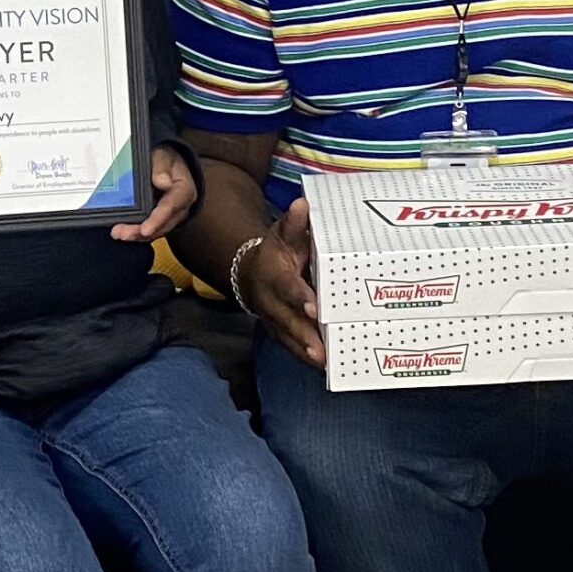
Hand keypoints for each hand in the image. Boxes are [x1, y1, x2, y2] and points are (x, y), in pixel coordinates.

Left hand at [112, 145, 197, 243]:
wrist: (167, 163)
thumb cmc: (165, 159)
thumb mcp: (163, 156)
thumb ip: (162, 167)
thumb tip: (163, 181)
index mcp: (184, 191)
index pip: (171, 207)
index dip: (157, 220)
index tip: (145, 229)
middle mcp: (180, 208)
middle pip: (162, 225)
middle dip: (141, 232)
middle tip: (122, 233)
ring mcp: (170, 216)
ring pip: (155, 231)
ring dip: (136, 235)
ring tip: (118, 233)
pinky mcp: (160, 220)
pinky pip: (149, 230)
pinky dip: (135, 233)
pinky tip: (121, 232)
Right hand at [241, 197, 324, 367]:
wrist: (249, 275)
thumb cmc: (274, 254)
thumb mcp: (281, 235)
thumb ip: (294, 224)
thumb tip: (302, 204)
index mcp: (273, 276)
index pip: (287, 287)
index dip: (299, 297)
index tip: (314, 306)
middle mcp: (271, 302)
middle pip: (287, 320)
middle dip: (303, 334)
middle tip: (320, 348)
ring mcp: (273, 320)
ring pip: (288, 337)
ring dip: (304, 350)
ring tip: (323, 362)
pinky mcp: (279, 332)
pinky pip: (291, 346)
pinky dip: (304, 357)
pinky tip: (323, 367)